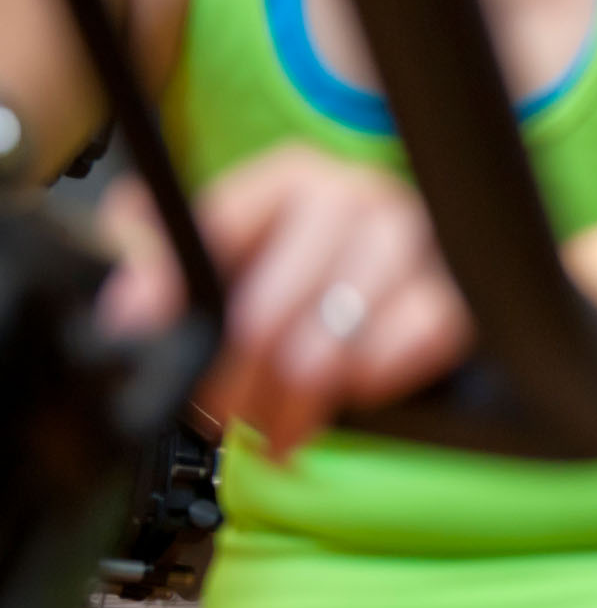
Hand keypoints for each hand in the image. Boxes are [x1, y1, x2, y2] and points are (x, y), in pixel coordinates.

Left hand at [96, 143, 473, 459]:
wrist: (422, 271)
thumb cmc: (320, 265)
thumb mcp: (239, 245)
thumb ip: (169, 256)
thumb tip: (128, 311)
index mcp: (293, 177)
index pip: (216, 238)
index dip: (172, 300)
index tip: (150, 347)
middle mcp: (357, 198)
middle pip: (267, 316)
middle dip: (233, 386)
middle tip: (220, 417)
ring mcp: (415, 244)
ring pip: (332, 349)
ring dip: (296, 407)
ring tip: (278, 429)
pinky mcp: (458, 294)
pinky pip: (408, 350)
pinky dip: (374, 383)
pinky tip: (353, 394)